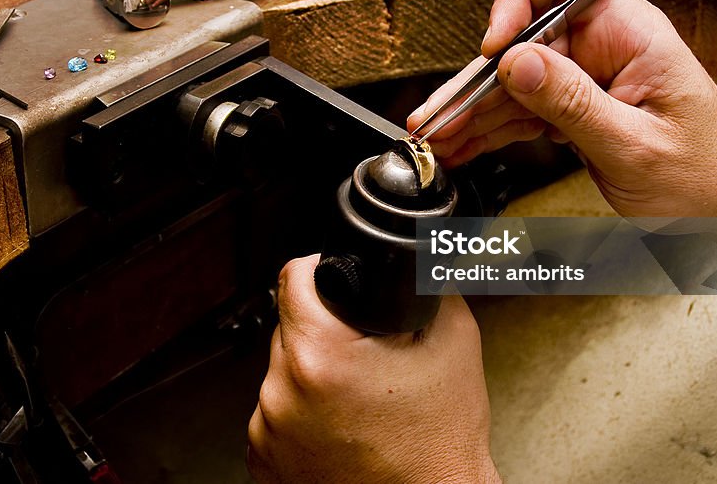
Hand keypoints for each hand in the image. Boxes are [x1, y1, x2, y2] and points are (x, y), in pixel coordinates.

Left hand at [247, 255, 500, 483]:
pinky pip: (276, 412)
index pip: (293, 279)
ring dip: (311, 374)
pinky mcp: (263, 459)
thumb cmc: (440, 442)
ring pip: (282, 371)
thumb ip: (422, 285)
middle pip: (290, 327)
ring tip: (355, 398)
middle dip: (324, 333)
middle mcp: (282, 394)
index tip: (333, 282)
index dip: (320, 272)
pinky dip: (301, 412)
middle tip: (363, 359)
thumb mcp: (453, 340)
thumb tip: (405, 256)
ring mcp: (268, 431)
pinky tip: (338, 424)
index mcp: (319, 358)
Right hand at [408, 0, 716, 216]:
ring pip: (513, 82)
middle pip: (522, 39)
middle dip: (475, 77)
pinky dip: (490, 131)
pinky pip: (522, 113)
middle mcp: (602, 46)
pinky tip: (462, 146)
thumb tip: (515, 61)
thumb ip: (572, 103)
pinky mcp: (575, 112)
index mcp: (629, 32)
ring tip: (436, 139)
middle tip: (437, 113)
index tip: (495, 47)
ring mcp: (586, 79)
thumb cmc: (710, 178)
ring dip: (471, 111)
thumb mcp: (637, 145)